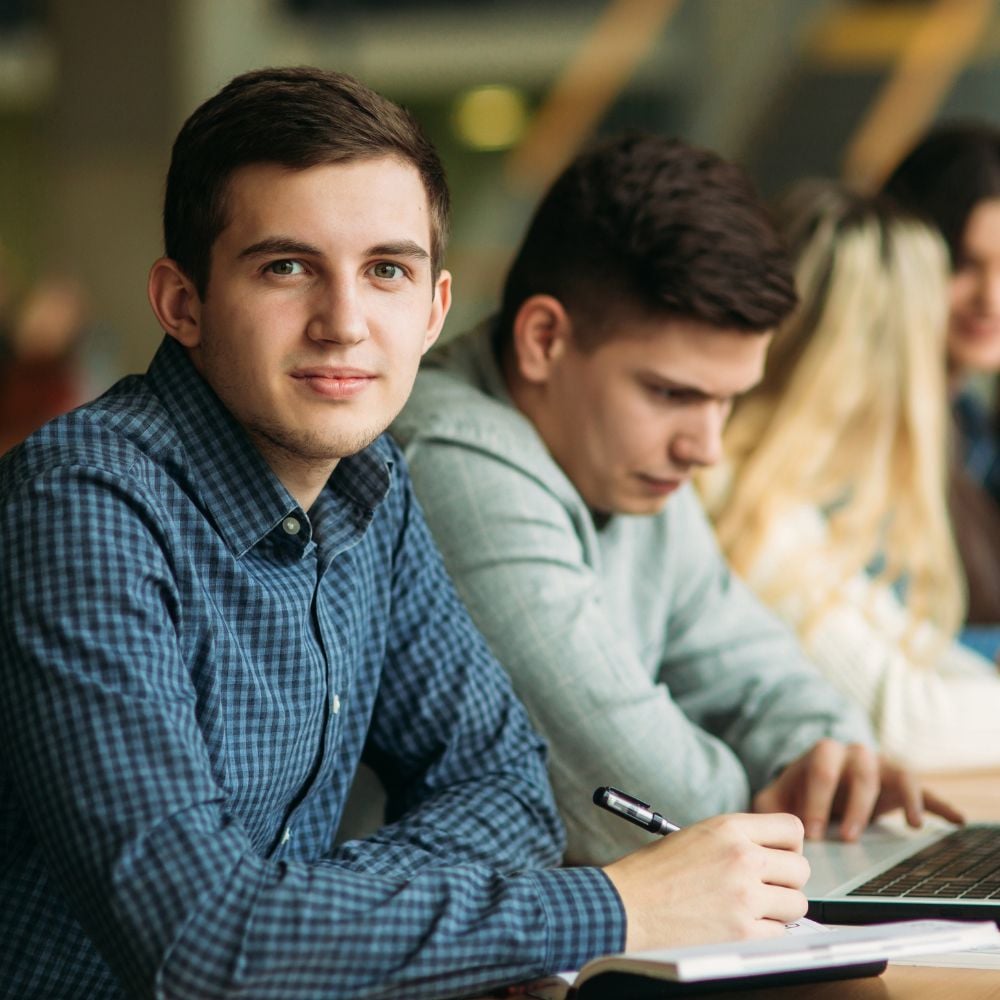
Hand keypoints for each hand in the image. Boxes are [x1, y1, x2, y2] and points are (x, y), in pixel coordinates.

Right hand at [602, 813, 808, 951]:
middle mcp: (742, 858)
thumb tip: (771, 852)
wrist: (625, 906)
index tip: (781, 857)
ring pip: (797, 904)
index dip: (789, 846)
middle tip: (766, 888)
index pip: (791, 828)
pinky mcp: (743, 933)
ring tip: (750, 909)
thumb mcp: (696, 836)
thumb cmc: (652, 873)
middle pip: (800, 868)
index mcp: (729, 828)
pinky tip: (739, 927)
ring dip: (779, 910)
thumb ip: (735, 839)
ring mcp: (745, 896)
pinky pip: (779, 934)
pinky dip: (764, 934)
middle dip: (786, 881)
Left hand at [752, 739, 964, 841]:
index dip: (816, 799)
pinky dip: (938, 802)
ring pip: (895, 771)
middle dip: (854, 802)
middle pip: (859, 766)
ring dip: (903, 797)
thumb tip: (755, 825)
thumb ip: (765, 807)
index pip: (820, 767)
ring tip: (910, 824)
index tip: (812, 834)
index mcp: (820, 755)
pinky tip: (954, 821)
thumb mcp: (778, 799)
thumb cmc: (798, 796)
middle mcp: (852, 755)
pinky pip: (925, 787)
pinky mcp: (901, 782)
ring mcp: (880, 766)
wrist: (822, 786)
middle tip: (845, 838)